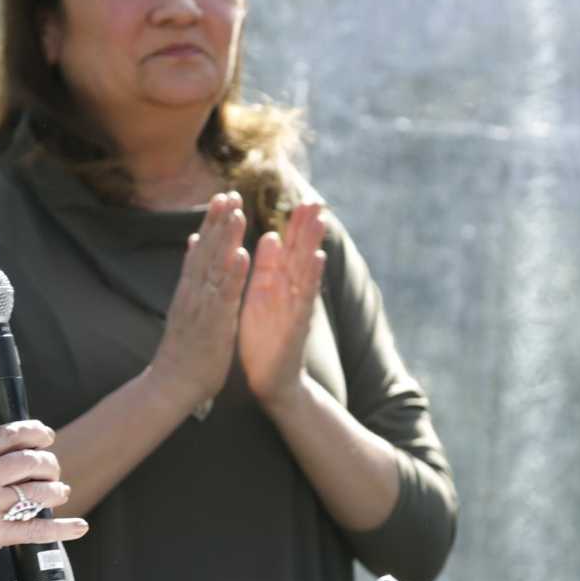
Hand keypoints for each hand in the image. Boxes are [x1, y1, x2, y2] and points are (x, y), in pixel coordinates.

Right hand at [0, 420, 87, 580]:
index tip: (46, 437)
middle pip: (30, 462)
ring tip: (59, 492)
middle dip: (49, 464)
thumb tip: (1, 458)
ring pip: (37, 493)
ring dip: (56, 491)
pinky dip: (62, 529)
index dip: (36, 433)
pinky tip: (78, 527)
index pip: (9, 435)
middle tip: (52, 469)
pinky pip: (35, 531)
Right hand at [147, 192, 248, 411]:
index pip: (201, 249)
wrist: (171, 385)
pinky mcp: (213, 325)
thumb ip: (191, 275)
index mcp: (188, 289)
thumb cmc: (183, 351)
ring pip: (215, 267)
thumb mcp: (185, 306)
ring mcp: (201, 308)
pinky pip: (224, 297)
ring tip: (238, 212)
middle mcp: (192, 293)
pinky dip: (232, 276)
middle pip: (206, 250)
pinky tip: (242, 256)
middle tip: (230, 192)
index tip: (224, 197)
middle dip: (219, 220)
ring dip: (226, 239)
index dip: (212, 222)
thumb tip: (193, 244)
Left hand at [237, 200, 327, 409]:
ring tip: (321, 221)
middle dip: (307, 228)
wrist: (269, 382)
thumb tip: (270, 237)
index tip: (300, 198)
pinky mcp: (297, 325)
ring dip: (314, 244)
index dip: (294, 225)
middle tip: (317, 200)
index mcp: (274, 285)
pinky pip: (305, 297)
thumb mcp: (258, 299)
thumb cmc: (261, 341)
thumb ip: (266, 270)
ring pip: (306, 270)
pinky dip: (312, 277)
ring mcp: (295, 307)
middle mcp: (288, 293)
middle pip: (301, 254)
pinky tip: (318, 259)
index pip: (287, 249)